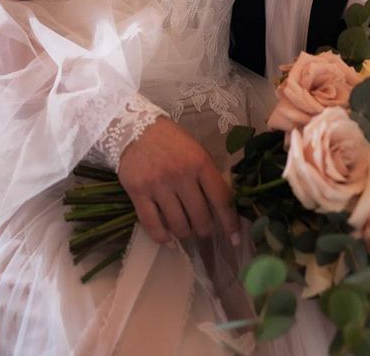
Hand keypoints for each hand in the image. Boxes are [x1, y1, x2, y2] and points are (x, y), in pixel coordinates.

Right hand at [117, 116, 239, 247]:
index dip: (230, 222)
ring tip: (186, 232)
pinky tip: (169, 241)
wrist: (134, 129)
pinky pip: (152, 224)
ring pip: (178, 224)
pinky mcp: (138, 193)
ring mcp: (158, 185)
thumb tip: (222, 205)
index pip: (221, 199)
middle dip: (205, 230)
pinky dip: (162, 238)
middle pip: (200, 217)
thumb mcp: (196, 150)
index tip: (235, 239)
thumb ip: (207, 175)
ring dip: (185, 233)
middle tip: (204, 231)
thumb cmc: (171, 140)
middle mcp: (181, 175)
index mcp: (200, 163)